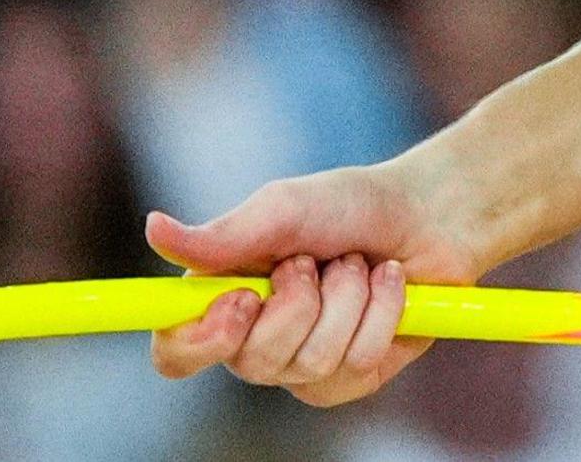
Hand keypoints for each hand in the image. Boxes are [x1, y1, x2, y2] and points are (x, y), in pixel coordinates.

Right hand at [146, 162, 483, 406]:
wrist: (428, 212)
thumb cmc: (348, 204)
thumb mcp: (283, 207)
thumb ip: (222, 234)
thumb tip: (153, 229)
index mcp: (222, 300)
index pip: (175, 352)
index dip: (200, 339)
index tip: (242, 299)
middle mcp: (257, 341)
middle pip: (252, 360)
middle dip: (298, 298)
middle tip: (317, 258)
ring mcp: (305, 366)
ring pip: (313, 360)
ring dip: (347, 297)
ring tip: (359, 265)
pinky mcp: (355, 376)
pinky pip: (359, 362)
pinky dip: (383, 311)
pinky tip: (389, 284)